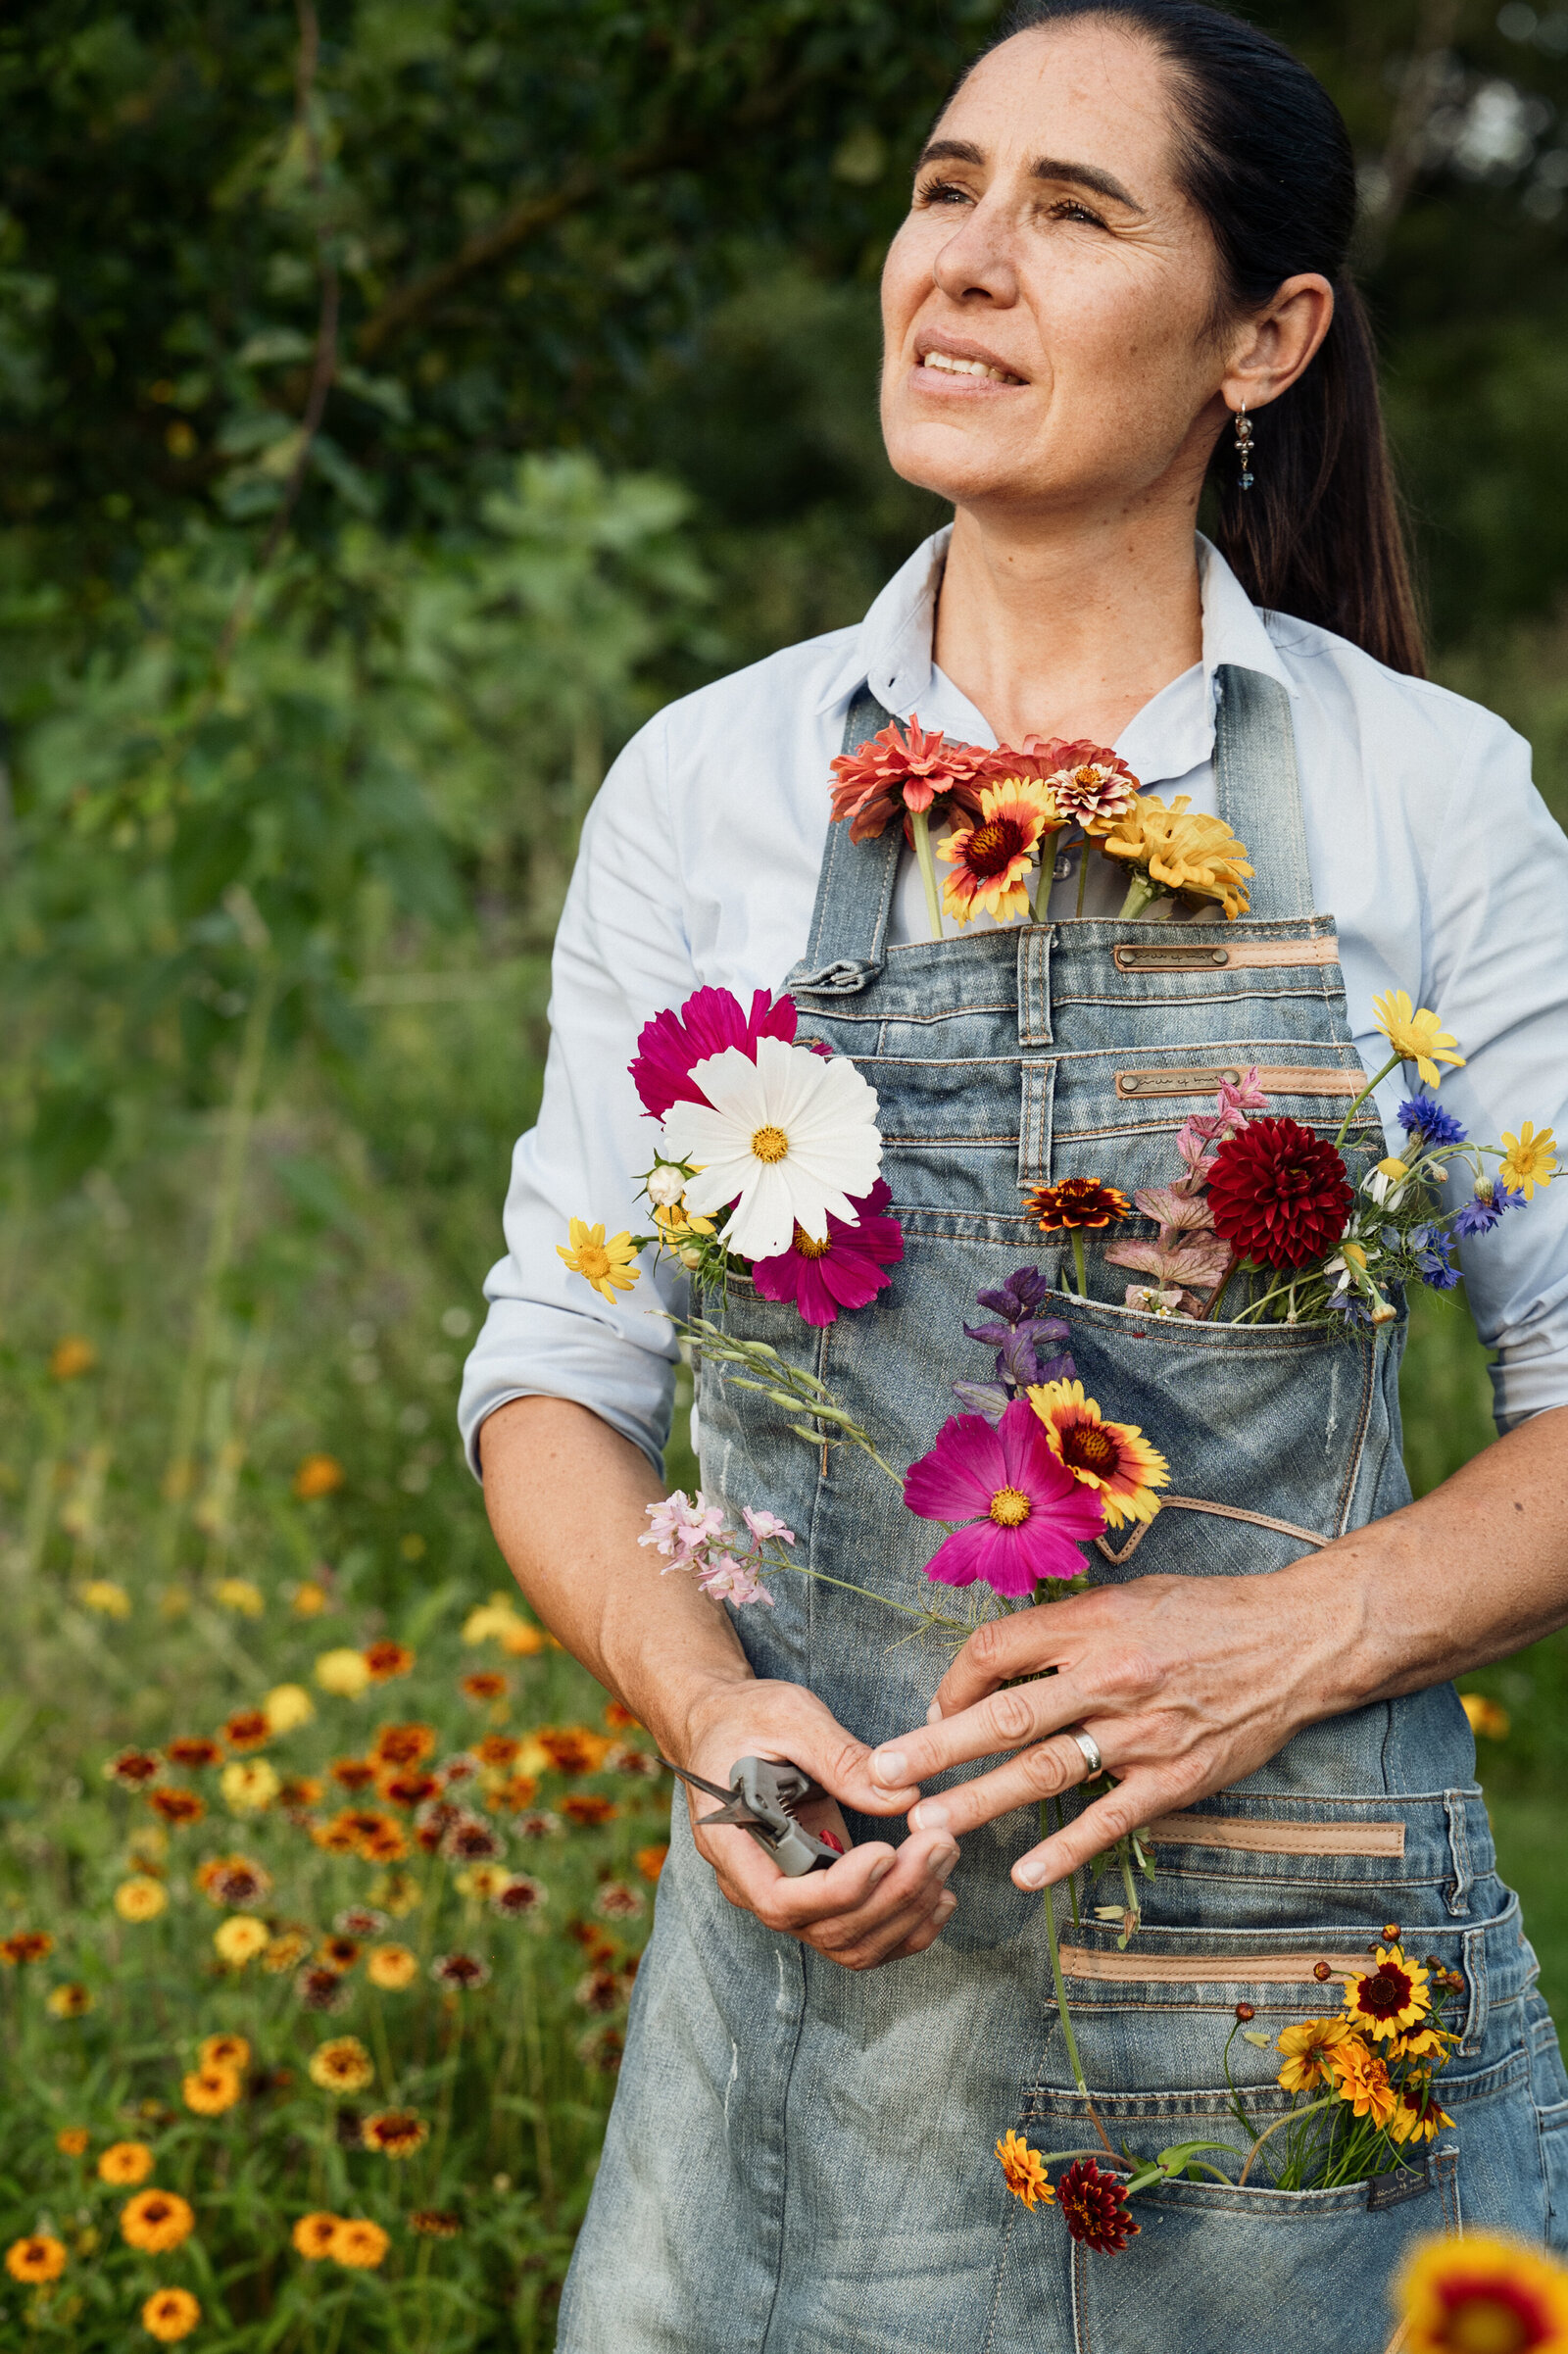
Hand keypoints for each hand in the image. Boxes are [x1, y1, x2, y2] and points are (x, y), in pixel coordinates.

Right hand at [678, 1676, 960, 1969]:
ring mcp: (786, 1896)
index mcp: (732, 1843)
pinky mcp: (814, 1896)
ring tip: (944, 1858)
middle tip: (940, 1844)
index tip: (886, 1851)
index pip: (780, 1901)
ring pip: (848, 1943)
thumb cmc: (747, 1717)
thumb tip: (902, 1796)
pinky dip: (904, 1927)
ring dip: (906, 1914)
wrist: (723, 1727)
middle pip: (825, 1927)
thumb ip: (840, 1757)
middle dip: (892, 1895)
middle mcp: (754, 1884)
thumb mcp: (789, 1717)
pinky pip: (859, 1935)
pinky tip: (939, 1895)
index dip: (839, 1889)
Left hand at [867, 1564, 1351, 1888]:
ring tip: (928, 1825)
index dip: (952, 1680)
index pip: (996, 1650)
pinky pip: (1109, 1818)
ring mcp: (1142, 1733)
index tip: (932, 1707)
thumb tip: (1000, 1663)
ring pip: (1045, 1771)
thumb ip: (1066, 1629)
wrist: (1298, 1640)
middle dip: (935, 1746)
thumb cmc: (1207, 1613)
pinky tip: (1024, 1873)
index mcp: (1092, 1624)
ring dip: (980, 1801)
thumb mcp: (1130, 1597)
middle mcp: (1109, 1676)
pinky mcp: (1176, 1778)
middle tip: (881, 1774)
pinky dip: (1065, 1849)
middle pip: (1005, 1715)